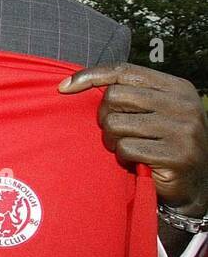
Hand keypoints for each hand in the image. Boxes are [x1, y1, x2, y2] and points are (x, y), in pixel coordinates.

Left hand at [60, 63, 207, 216]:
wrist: (193, 185)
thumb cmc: (160, 144)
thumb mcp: (152, 112)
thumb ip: (127, 94)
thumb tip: (70, 83)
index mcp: (177, 88)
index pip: (124, 70)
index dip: (91, 75)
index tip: (64, 87)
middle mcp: (184, 104)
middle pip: (115, 96)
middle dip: (104, 116)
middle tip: (115, 132)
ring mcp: (183, 130)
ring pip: (115, 124)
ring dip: (112, 140)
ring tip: (127, 148)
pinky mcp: (177, 155)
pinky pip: (126, 148)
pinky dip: (123, 157)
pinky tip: (137, 162)